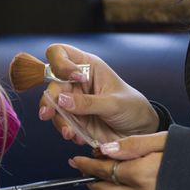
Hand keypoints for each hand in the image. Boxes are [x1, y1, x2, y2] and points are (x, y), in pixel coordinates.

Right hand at [40, 44, 158, 144]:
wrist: (140, 131)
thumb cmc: (132, 107)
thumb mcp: (114, 103)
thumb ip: (88, 103)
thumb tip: (61, 100)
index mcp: (87, 66)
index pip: (60, 53)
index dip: (60, 62)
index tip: (73, 77)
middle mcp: (76, 82)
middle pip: (52, 83)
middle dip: (49, 100)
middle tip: (49, 113)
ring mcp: (73, 101)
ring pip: (52, 106)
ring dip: (58, 120)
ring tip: (70, 133)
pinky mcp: (74, 119)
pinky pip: (61, 123)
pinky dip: (66, 131)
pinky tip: (78, 137)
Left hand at [68, 132, 167, 189]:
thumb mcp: (164, 139)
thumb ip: (132, 144)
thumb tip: (106, 149)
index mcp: (141, 172)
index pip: (104, 170)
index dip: (88, 164)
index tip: (76, 159)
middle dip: (89, 180)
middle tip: (80, 167)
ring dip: (103, 187)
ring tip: (95, 174)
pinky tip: (119, 179)